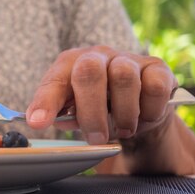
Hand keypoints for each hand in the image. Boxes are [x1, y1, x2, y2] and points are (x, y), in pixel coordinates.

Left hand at [25, 45, 177, 143]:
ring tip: (122, 129)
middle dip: (91, 112)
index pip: (53, 82)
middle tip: (96, 137)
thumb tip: (42, 121)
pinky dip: (149, 109)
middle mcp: (96, 56)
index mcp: (69, 64)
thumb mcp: (75, 110)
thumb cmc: (99, 106)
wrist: (139, 105)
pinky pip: (154, 87)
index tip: (37, 123)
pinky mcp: (156, 68)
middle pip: (89, 73)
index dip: (45, 103)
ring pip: (124, 78)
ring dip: (123, 114)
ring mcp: (127, 58)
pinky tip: (144, 116)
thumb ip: (60, 114)